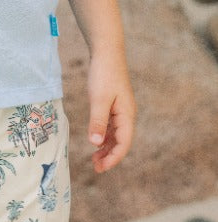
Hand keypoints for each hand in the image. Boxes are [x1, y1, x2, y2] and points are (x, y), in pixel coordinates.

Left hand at [86, 50, 135, 173]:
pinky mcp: (114, 105)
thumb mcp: (98, 99)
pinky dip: (104, 136)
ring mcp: (120, 110)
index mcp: (127, 115)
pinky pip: (111, 126)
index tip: (102, 168)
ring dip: (106, 148)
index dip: (114, 157)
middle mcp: (126, 115)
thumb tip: (95, 143)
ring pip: (115, 135)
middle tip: (96, 168)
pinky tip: (96, 142)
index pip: (124, 143)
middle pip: (121, 141)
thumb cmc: (104, 74)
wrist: (106, 53)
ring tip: (94, 159)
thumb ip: (97, 121)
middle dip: (110, 156)